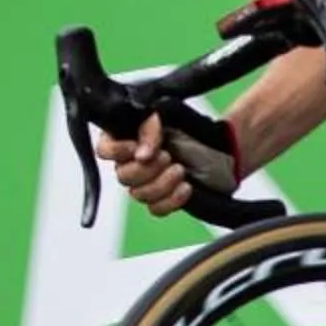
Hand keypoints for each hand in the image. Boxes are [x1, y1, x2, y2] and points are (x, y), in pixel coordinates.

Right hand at [97, 111, 239, 218]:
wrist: (221, 148)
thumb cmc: (192, 129)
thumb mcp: (170, 116)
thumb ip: (150, 128)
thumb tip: (142, 154)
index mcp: (127, 138)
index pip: (104, 149)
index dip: (118, 152)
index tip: (138, 148)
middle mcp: (131, 162)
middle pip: (122, 176)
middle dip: (147, 168)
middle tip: (167, 156)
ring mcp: (145, 184)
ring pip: (138, 195)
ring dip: (161, 184)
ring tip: (181, 170)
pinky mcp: (162, 200)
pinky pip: (156, 209)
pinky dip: (171, 200)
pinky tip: (186, 187)